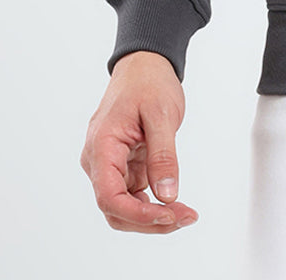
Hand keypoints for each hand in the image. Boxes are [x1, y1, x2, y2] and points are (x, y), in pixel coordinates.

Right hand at [80, 51, 199, 232]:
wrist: (145, 64)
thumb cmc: (149, 82)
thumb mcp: (162, 114)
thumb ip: (163, 155)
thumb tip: (167, 195)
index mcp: (101, 146)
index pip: (109, 197)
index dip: (138, 215)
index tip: (169, 216)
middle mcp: (98, 160)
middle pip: (115, 209)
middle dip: (149, 220)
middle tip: (186, 217)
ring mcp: (109, 165)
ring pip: (124, 207)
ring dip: (152, 216)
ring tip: (185, 213)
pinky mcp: (123, 166)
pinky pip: (132, 195)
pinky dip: (153, 203)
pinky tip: (174, 203)